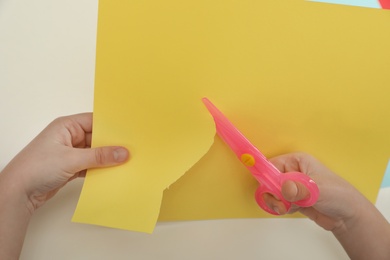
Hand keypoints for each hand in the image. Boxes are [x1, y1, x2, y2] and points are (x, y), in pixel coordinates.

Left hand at [0, 113, 128, 212]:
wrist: (18, 193)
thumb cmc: (35, 168)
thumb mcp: (72, 159)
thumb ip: (99, 156)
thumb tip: (122, 153)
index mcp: (66, 126)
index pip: (94, 121)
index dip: (111, 127)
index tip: (128, 133)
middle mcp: (68, 137)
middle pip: (97, 138)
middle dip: (111, 145)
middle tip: (129, 150)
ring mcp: (70, 152)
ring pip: (95, 153)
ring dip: (106, 159)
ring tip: (123, 162)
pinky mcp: (70, 167)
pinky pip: (90, 165)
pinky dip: (99, 169)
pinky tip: (110, 173)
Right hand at [264, 152, 363, 230]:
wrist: (347, 216)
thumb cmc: (338, 194)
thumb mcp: (319, 189)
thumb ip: (301, 189)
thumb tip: (285, 188)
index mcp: (296, 161)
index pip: (272, 165)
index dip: (268, 177)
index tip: (270, 190)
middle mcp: (291, 171)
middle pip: (268, 180)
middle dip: (272, 193)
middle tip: (281, 204)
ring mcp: (291, 186)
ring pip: (271, 193)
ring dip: (276, 202)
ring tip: (288, 208)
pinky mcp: (291, 199)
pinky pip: (277, 202)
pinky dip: (281, 207)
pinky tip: (293, 209)